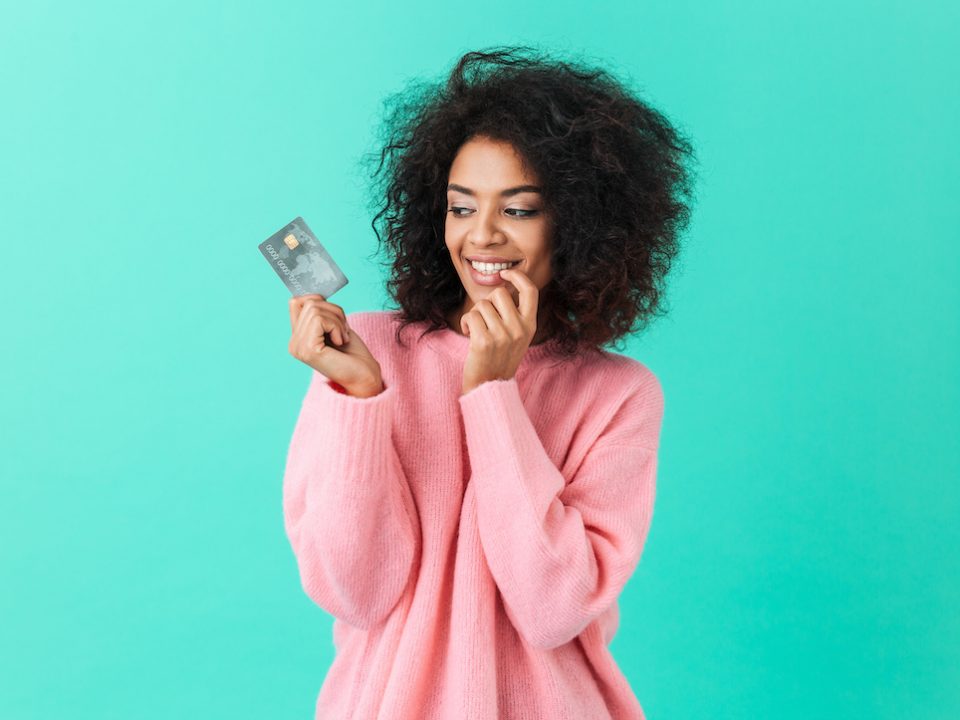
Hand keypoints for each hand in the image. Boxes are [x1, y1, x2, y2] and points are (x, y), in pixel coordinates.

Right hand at [288, 294, 382, 395]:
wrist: (365, 377)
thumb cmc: (354, 354)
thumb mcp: (335, 326)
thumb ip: (321, 312)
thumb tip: (314, 293)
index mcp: (298, 338)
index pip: (296, 302)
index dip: (317, 299)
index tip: (335, 314)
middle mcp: (293, 343)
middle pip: (308, 302)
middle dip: (333, 311)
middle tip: (343, 330)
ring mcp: (298, 347)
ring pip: (315, 309)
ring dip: (337, 319)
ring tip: (343, 337)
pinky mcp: (307, 349)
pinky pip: (319, 319)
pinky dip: (336, 326)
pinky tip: (341, 342)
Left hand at [460, 267, 538, 395]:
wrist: (490, 386)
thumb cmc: (500, 358)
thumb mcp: (517, 336)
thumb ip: (515, 314)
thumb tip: (501, 287)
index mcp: (530, 325)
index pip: (530, 290)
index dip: (518, 276)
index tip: (505, 273)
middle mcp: (519, 329)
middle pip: (499, 293)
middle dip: (487, 302)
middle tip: (486, 319)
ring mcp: (503, 335)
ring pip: (481, 304)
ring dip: (475, 315)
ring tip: (478, 331)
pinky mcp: (484, 341)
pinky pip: (470, 316)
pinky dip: (465, 323)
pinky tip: (469, 334)